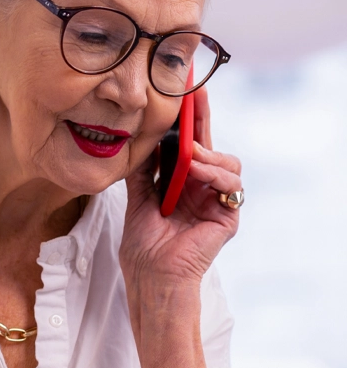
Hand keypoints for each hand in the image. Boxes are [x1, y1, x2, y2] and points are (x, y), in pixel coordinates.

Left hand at [120, 87, 241, 288]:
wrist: (152, 277)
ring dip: (207, 154)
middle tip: (196, 91)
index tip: (181, 91)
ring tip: (188, 154)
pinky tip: (195, 171)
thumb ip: (143, 169)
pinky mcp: (229, 214)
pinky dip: (212, 173)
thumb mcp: (138, 198)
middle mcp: (203, 189)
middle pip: (210, 145)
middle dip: (202, 117)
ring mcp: (218, 201)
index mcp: (183, 184)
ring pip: (227, 161)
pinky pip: (230, 183)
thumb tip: (142, 135)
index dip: (187, 119)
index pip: (189, 145)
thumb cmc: (144, 246)